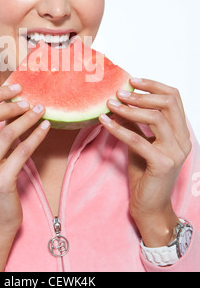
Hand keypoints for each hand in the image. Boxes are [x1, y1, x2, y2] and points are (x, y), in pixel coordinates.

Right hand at [0, 83, 49, 269]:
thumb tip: (13, 103)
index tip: (15, 87)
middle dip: (8, 103)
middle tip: (28, 99)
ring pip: (6, 133)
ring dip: (26, 118)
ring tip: (41, 109)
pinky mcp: (1, 182)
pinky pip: (21, 152)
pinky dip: (35, 136)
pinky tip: (46, 127)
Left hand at [99, 78, 190, 246]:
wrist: (150, 207)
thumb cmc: (146, 174)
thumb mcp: (140, 143)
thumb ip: (135, 123)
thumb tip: (120, 101)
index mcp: (180, 132)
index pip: (174, 98)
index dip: (153, 85)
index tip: (132, 80)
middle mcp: (182, 140)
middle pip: (168, 103)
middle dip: (141, 94)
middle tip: (119, 92)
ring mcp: (174, 152)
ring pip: (155, 118)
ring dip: (129, 109)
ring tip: (110, 104)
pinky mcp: (162, 164)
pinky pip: (137, 140)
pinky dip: (119, 128)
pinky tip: (104, 122)